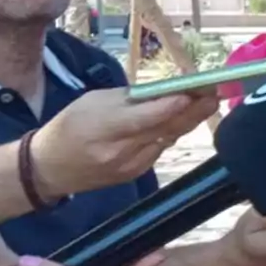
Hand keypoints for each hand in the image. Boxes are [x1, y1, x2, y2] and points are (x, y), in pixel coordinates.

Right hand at [31, 88, 218, 198]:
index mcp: (105, 129)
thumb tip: (168, 90)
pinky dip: (172, 132)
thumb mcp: (94, 101)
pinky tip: (185, 118)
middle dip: (194, 110)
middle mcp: (120, 152)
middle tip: (216, 92)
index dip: (172, 106)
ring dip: (189, 120)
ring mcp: (129, 167)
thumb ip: (131, 98)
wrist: (49, 168)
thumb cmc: (70, 125)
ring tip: (209, 100)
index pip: (145, 119)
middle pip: (164, 129)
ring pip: (167, 138)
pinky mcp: (135, 174)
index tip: (195, 92)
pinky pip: (160, 148)